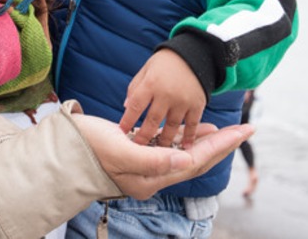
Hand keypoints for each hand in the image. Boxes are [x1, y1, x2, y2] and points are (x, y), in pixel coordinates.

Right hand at [72, 115, 251, 199]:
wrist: (61, 150)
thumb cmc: (88, 148)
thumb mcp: (121, 152)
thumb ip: (155, 159)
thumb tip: (188, 161)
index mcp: (152, 178)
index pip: (197, 160)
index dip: (222, 144)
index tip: (243, 131)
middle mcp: (153, 175)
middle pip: (197, 159)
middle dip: (222, 144)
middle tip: (245, 129)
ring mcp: (146, 166)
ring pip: (186, 154)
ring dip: (206, 141)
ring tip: (227, 130)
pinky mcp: (138, 154)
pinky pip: (170, 148)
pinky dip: (185, 138)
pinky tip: (193, 130)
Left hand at [119, 49, 205, 148]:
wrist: (194, 53)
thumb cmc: (165, 63)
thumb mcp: (146, 70)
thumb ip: (135, 88)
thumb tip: (127, 109)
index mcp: (151, 83)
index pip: (136, 106)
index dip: (127, 121)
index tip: (121, 133)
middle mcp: (167, 93)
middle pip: (153, 121)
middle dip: (144, 137)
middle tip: (137, 149)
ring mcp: (183, 100)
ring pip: (172, 127)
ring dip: (163, 141)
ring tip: (157, 153)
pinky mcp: (197, 104)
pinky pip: (192, 125)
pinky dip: (189, 138)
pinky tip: (184, 149)